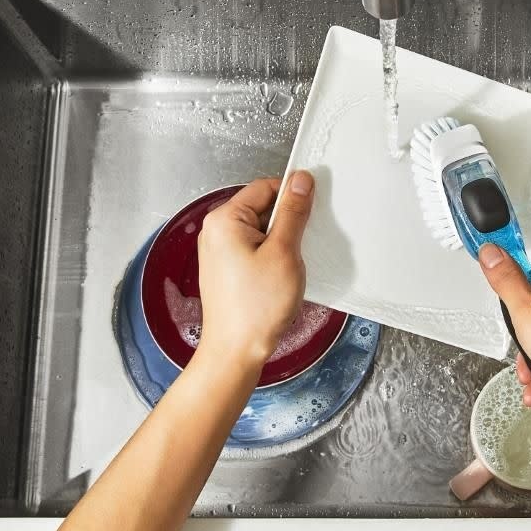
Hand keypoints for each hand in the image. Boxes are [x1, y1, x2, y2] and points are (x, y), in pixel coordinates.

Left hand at [196, 172, 313, 375]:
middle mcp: (216, 231)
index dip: (292, 195)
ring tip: (291, 265)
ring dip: (282, 241)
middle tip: (303, 244)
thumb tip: (301, 180)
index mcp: (224, 219)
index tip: (314, 208)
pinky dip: (273, 255)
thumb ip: (293, 213)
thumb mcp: (284, 252)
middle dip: (288, 222)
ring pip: (261, 230)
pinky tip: (282, 274)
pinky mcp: (226, 268)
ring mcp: (219, 251)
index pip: (265, 187)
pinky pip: (254, 248)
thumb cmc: (257, 306)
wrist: (236, 351)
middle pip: (262, 208)